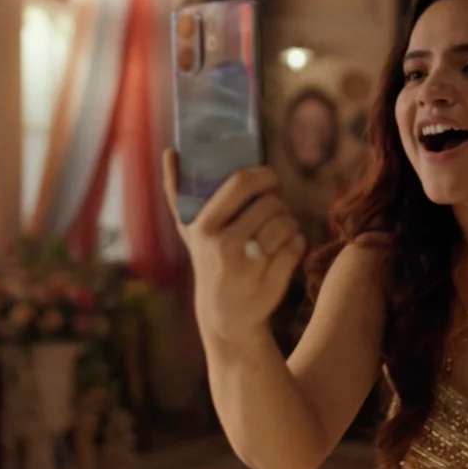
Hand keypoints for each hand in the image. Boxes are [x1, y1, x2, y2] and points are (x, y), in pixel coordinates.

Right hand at [162, 151, 306, 349]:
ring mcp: (249, 265)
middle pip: (271, 203)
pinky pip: (297, 244)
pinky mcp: (272, 281)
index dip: (264, 175)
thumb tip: (170, 151)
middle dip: (279, 203)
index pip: (242, 182)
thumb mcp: (189, 231)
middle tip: (274, 210)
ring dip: (289, 223)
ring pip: (287, 223)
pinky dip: (297, 242)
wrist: (224, 317)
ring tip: (277, 231)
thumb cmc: (208, 261)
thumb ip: (177, 191)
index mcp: (205, 226)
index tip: (270, 180)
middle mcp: (225, 245)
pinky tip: (284, 249)